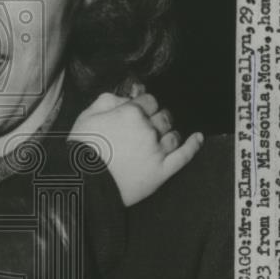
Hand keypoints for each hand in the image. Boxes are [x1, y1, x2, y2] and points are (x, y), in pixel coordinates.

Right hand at [69, 91, 203, 206]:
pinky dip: (193, 145)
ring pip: (173, 135)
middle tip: (148, 126)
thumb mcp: (87, 115)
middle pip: (164, 116)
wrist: (82, 182)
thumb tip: (127, 96)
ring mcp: (157, 151)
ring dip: (169, 133)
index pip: (149, 100)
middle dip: (157, 118)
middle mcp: (148, 129)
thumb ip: (109, 100)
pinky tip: (198, 138)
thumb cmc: (81, 148)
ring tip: (161, 138)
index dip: (144, 105)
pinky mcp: (161, 171)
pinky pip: (184, 155)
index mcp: (131, 113)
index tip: (140, 110)